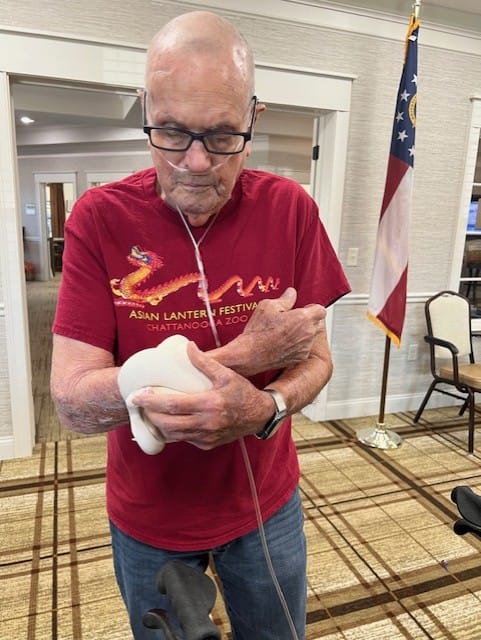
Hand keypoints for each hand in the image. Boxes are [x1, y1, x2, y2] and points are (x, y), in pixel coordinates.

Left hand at [130, 342, 272, 449]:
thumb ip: (204, 362)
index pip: (172, 404)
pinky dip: (173, 432)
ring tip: (150, 412)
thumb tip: (187, 347)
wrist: (260, 415)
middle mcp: (206, 423)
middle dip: (149, 414)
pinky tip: (168, 421)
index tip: (136, 395)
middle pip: (167, 423)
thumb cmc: (242, 392)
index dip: (150, 400)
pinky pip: (184, 440)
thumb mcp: (226, 374)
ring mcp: (206, 437)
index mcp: (209, 404)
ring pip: (173, 436)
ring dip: (158, 425)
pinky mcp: (207, 444)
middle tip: (141, 404)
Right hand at [219, 287, 326, 375]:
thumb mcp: (268, 306)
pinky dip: (297, 344)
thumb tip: (291, 294)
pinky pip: (304, 347)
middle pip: (316, 323)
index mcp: (303, 318)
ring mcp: (305, 347)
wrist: (250, 354)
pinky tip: (283, 341)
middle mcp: (307, 333)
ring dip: (302, 332)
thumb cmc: (258, 332)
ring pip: (310, 335)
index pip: (320, 310)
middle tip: (291, 319)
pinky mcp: (300, 357)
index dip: (312, 308)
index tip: (304, 309)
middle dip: (306, 320)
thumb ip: (285, 299)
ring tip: (284, 331)